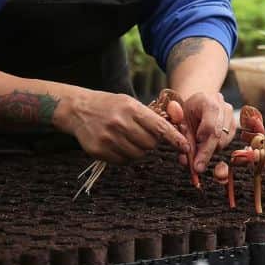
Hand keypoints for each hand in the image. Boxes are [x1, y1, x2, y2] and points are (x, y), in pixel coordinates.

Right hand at [59, 90, 189, 163]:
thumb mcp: (129, 102)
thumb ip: (150, 116)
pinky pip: (123, 161)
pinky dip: (125, 156)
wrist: (79, 109)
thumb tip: (175, 131)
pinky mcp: (99, 150)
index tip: (185, 146)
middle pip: (149, 144)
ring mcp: (108, 138)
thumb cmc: (110, 105)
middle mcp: (119, 123)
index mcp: (130, 108)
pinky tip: (118, 145)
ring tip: (128, 139)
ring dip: (138, 150)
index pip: (159, 127)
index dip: (174, 138)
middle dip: (151, 142)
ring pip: (137, 155)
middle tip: (142, 135)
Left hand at [170, 91, 234, 179]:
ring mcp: (230, 114)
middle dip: (206, 153)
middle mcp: (222, 105)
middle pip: (218, 135)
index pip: (210, 126)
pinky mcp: (233, 123)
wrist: (195, 102)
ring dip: (210, 149)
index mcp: (206, 100)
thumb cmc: (185, 112)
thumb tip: (185, 160)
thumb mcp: (178, 121)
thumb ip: (181, 138)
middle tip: (196, 167)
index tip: (195, 156)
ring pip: (223, 140)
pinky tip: (205, 143)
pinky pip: (227, 142)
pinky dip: (215, 147)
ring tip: (197, 148)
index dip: (203, 143)